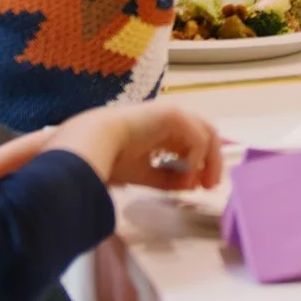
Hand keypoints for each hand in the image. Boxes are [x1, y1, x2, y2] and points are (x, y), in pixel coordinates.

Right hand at [0, 99, 223, 191]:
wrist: (89, 146)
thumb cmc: (106, 159)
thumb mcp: (142, 174)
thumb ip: (165, 179)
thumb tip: (189, 186)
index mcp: (157, 130)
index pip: (188, 144)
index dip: (197, 165)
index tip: (198, 187)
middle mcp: (166, 120)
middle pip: (201, 137)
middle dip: (210, 161)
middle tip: (210, 186)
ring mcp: (170, 114)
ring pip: (205, 133)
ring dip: (210, 160)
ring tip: (207, 183)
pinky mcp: (172, 114)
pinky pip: (197, 136)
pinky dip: (198, 157)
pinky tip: (189, 174)